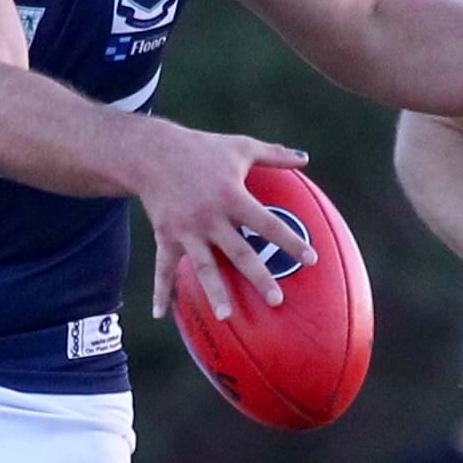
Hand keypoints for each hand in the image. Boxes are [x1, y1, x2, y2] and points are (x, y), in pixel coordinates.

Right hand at [137, 128, 312, 319]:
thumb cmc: (202, 148)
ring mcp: (186, 230)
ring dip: (214, 291)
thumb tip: (305, 157)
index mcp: (232, 196)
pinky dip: (162, 291)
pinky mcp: (166, 236)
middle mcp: (210, 217)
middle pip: (239, 252)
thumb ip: (273, 155)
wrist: (151, 152)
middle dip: (259, 276)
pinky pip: (163, 268)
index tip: (311, 259)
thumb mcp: (240, 147)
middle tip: (276, 300)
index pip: (268, 224)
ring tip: (225, 316)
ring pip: (204, 266)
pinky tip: (162, 315)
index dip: (290, 241)